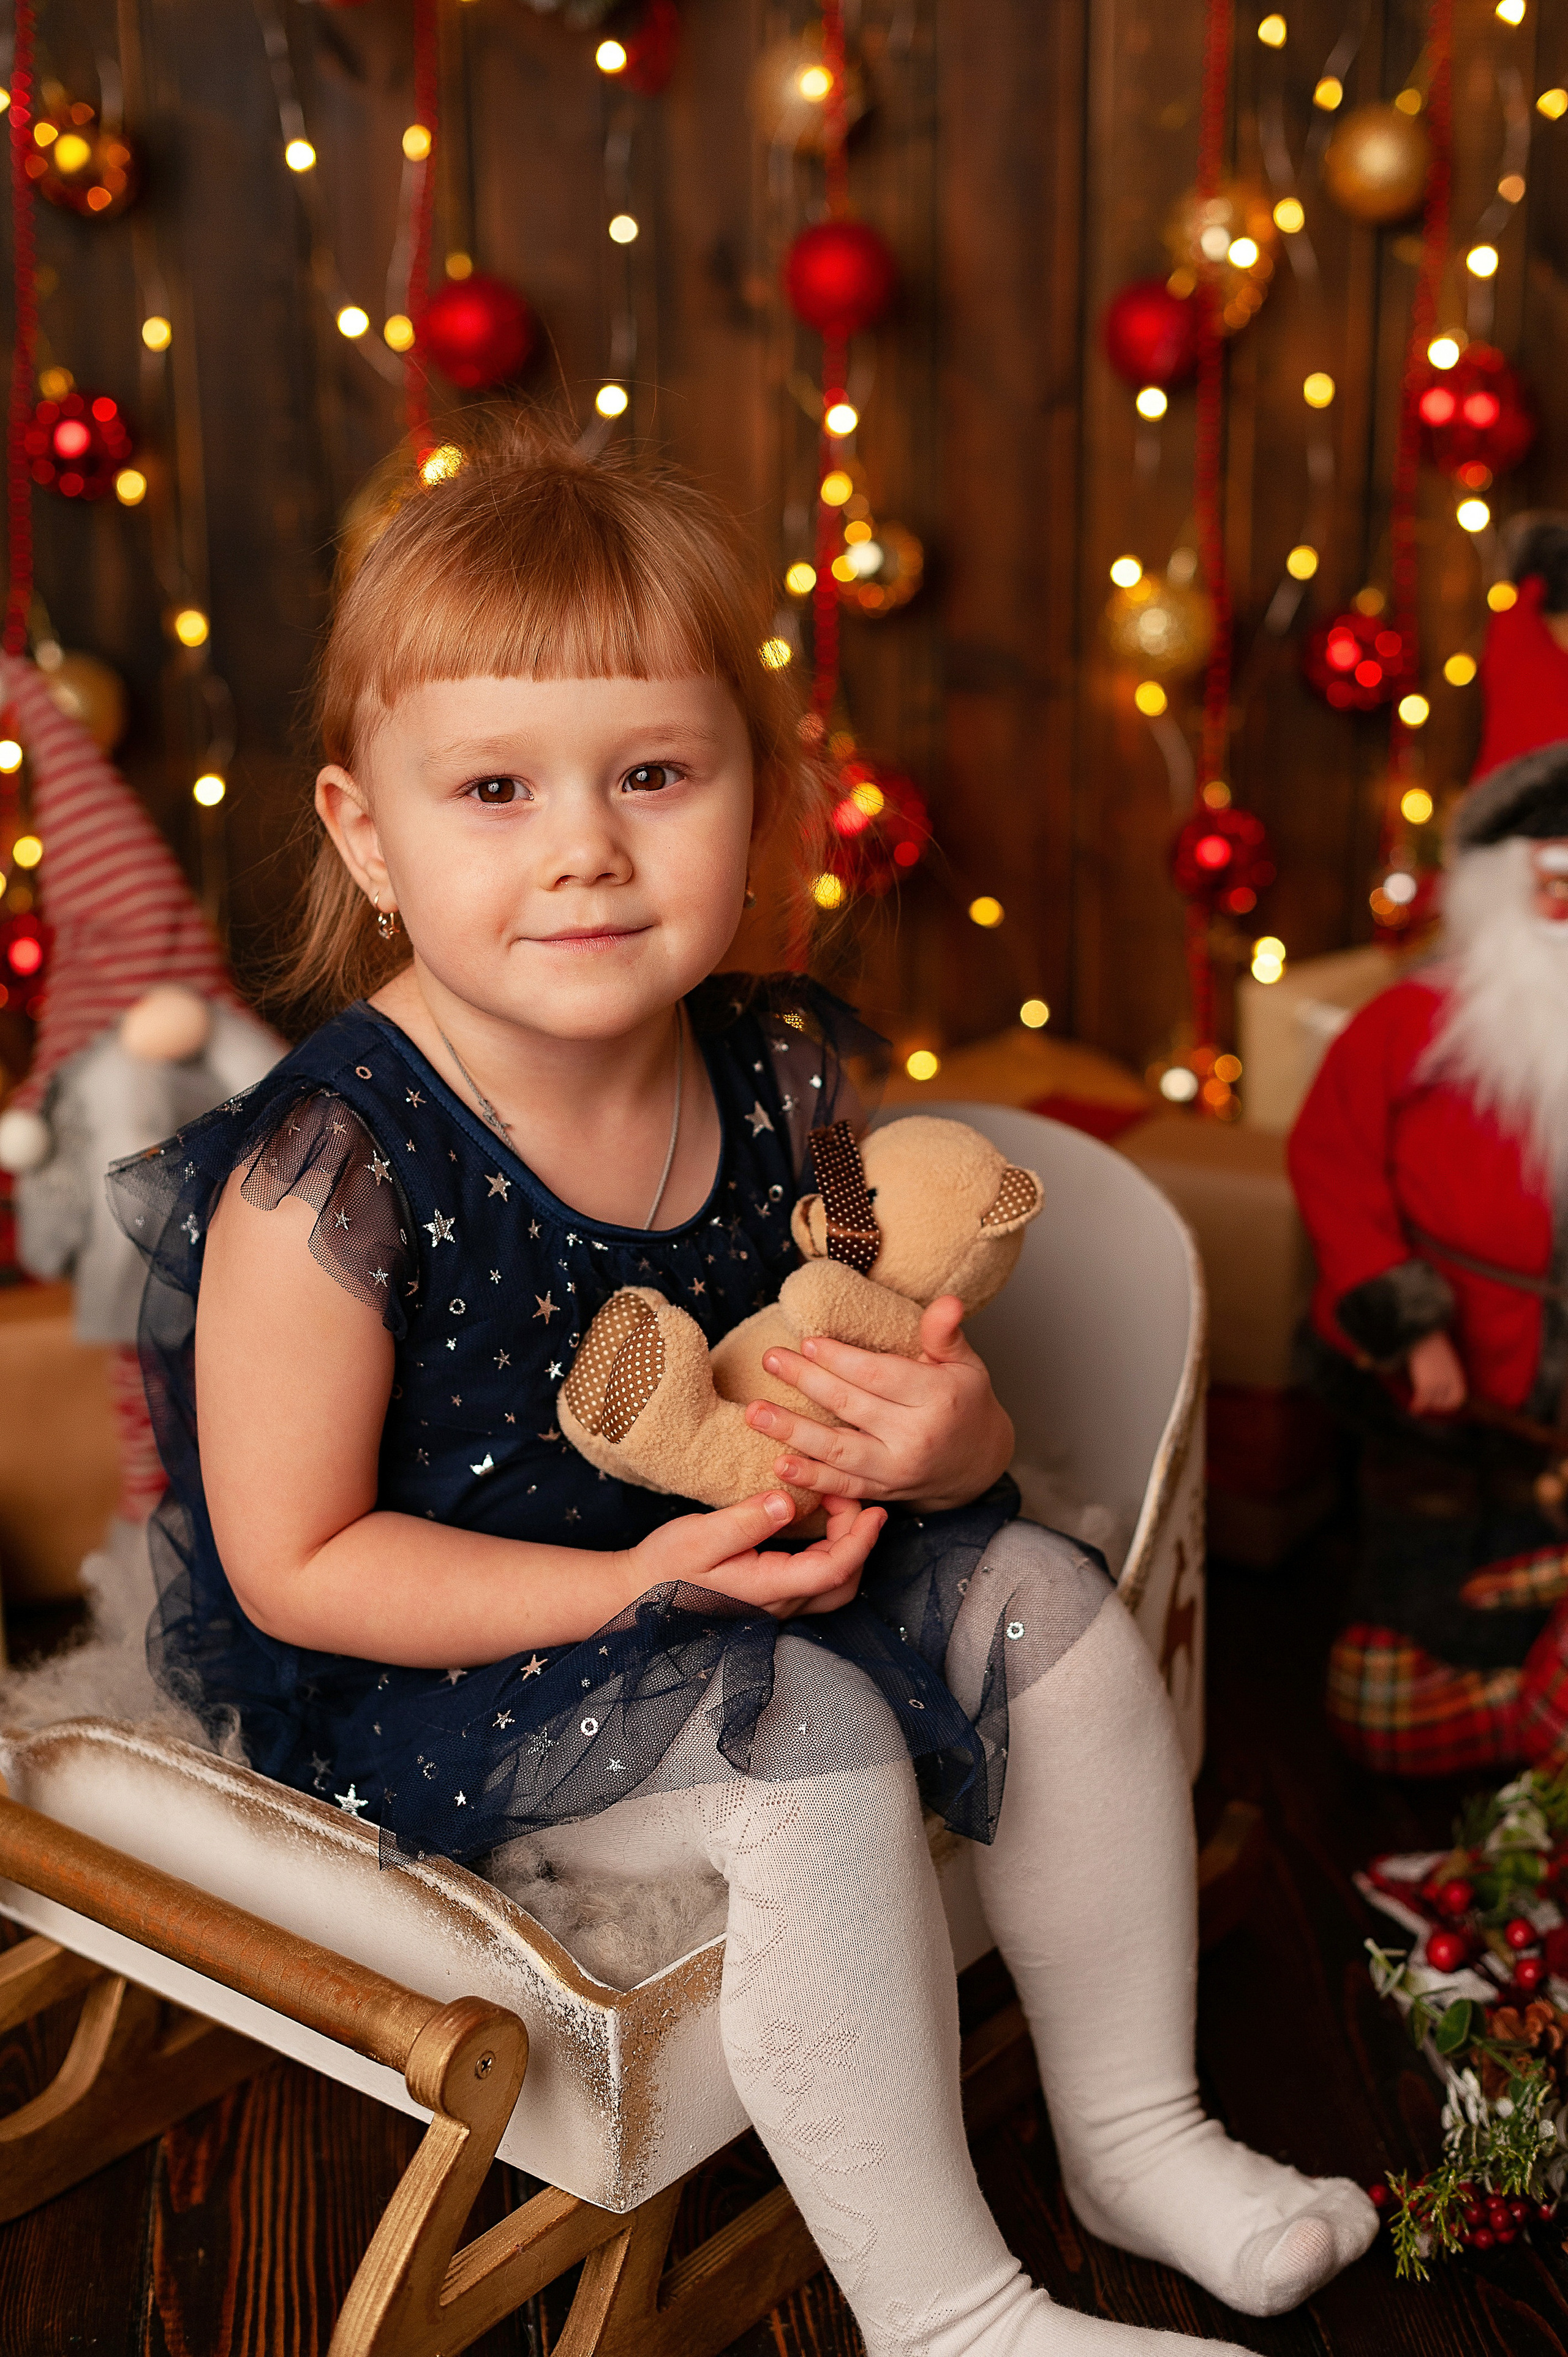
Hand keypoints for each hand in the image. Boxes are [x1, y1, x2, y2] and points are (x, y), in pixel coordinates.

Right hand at [619, 1489, 883, 1621]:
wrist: (636, 1593)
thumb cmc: (664, 1567)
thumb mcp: (699, 1537)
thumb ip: (746, 1522)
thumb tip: (788, 1502)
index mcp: (768, 1589)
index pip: (833, 1570)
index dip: (860, 1540)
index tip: (873, 1508)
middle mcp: (778, 1603)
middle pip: (843, 1581)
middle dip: (859, 1540)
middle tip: (850, 1497)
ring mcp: (774, 1603)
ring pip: (832, 1585)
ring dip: (846, 1547)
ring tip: (839, 1506)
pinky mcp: (767, 1595)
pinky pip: (813, 1579)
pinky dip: (828, 1551)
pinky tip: (818, 1523)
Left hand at [743, 1294, 1014, 1512]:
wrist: (977, 1463)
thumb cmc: (965, 1403)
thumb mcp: (965, 1364)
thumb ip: (945, 1335)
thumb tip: (947, 1301)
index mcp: (937, 1398)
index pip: (879, 1375)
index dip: (840, 1359)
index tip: (808, 1341)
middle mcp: (915, 1437)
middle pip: (851, 1406)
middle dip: (806, 1382)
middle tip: (770, 1359)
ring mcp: (897, 1470)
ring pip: (838, 1450)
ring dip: (793, 1432)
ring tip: (755, 1413)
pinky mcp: (882, 1492)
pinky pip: (841, 1487)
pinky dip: (810, 1479)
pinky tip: (779, 1465)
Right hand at [1406, 1328, 1466, 1415]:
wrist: (1423, 1333)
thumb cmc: (1431, 1341)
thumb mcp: (1444, 1356)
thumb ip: (1446, 1369)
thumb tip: (1440, 1377)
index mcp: (1456, 1374)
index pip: (1457, 1397)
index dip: (1449, 1403)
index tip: (1440, 1402)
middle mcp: (1449, 1381)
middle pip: (1444, 1402)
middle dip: (1436, 1405)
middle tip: (1428, 1404)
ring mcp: (1437, 1383)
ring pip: (1432, 1402)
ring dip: (1426, 1404)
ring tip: (1419, 1404)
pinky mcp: (1425, 1383)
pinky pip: (1422, 1399)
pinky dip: (1417, 1406)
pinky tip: (1413, 1409)